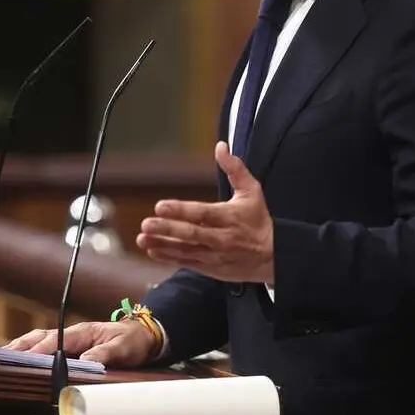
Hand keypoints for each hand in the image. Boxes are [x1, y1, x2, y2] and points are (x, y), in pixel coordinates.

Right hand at [3, 321, 157, 366]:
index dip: (40, 349)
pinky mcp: (70, 347)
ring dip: (21, 348)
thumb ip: (107, 353)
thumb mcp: (124, 348)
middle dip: (20, 346)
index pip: (56, 340)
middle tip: (0, 358)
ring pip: (39, 340)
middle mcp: (72, 334)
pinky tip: (19, 360)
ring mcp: (70, 340)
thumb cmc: (133, 341)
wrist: (144, 337)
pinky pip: (45, 347)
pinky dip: (29, 351)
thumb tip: (87, 359)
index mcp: (83, 332)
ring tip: (2, 359)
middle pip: (40, 337)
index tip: (24, 358)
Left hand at [136, 140, 274, 282]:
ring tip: (142, 239)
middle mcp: (220, 238)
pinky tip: (153, 250)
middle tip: (146, 223)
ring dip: (162, 244)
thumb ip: (235, 168)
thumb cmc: (258, 220)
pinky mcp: (210, 268)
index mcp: (229, 217)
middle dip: (167, 229)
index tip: (160, 206)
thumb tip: (221, 146)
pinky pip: (187, 263)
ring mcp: (214, 255)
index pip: (202, 213)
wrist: (273, 257)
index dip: (180, 210)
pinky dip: (169, 257)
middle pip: (191, 234)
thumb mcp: (252, 192)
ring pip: (185, 250)